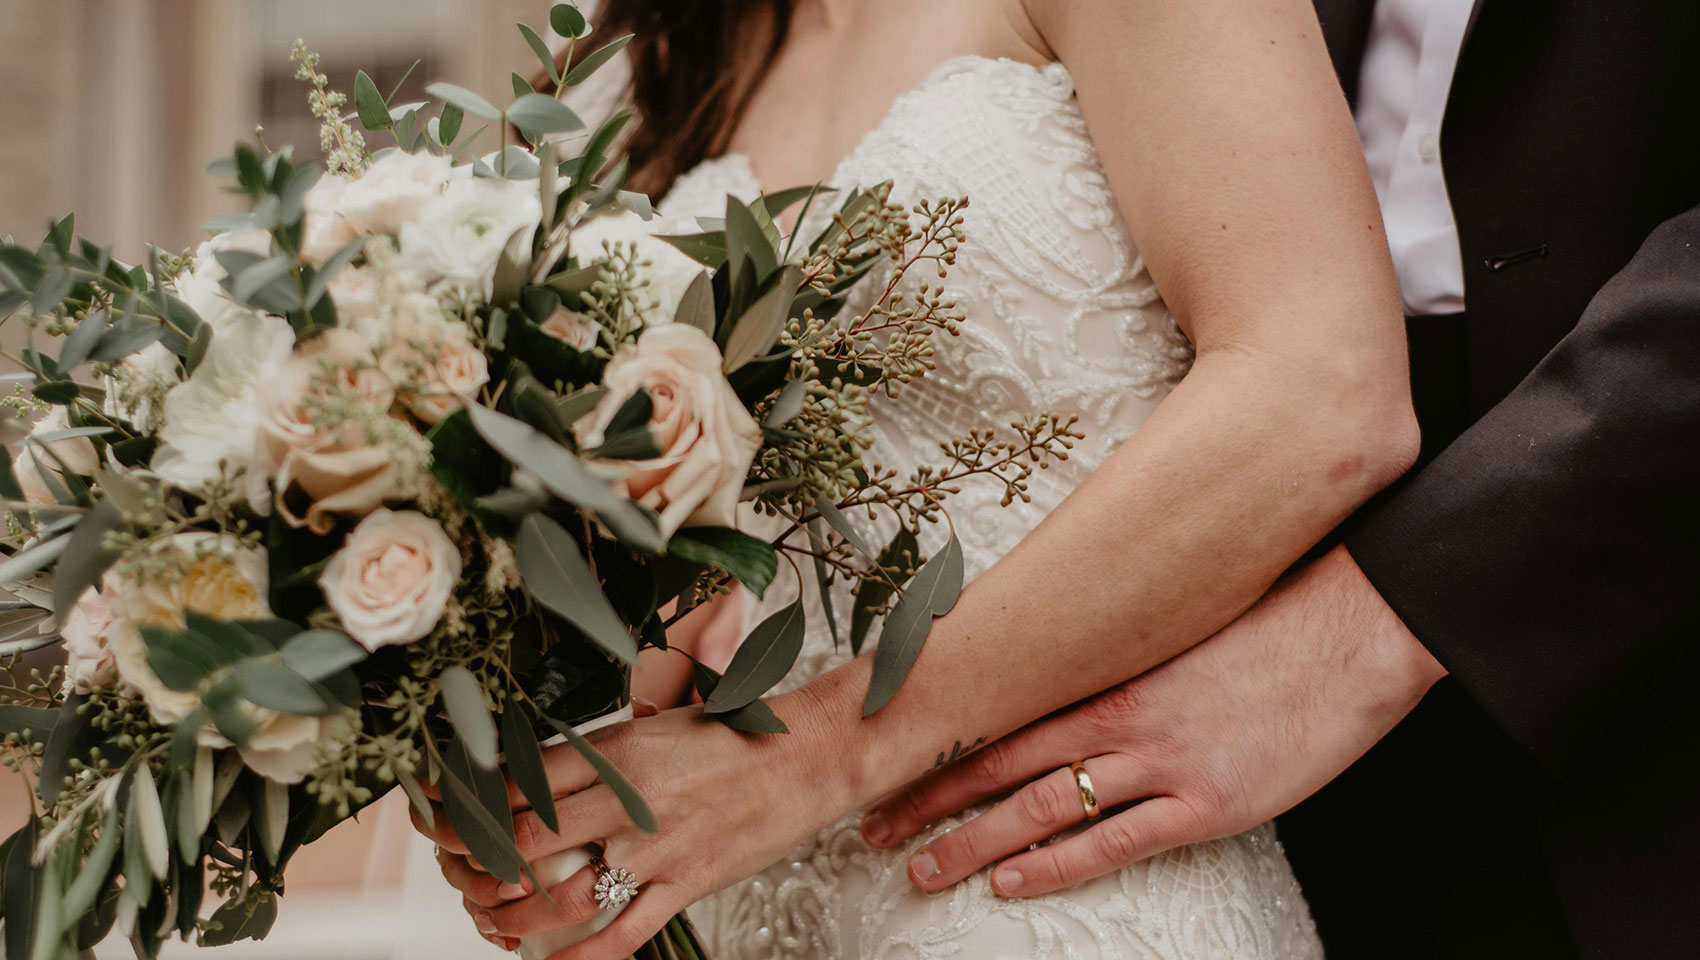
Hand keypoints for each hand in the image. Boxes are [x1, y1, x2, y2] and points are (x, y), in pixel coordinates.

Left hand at [413, 698, 841, 959]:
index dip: (471, 804)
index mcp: (617, 748)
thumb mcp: (657, 722)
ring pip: (562, 897)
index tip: (444, 816)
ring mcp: (657, 848)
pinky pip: (621, 935)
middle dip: (477, 865)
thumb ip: (601, 751)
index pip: (520, 781)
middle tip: (457, 873)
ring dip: (513, 917)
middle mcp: (629, 798)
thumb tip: (541, 773)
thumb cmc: (736, 735)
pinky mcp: (687, 884)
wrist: (809, 754)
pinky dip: (578, 958)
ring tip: (490, 920)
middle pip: (526, 841)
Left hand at [860, 545, 1445, 897]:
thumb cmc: (1268, 623)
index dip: (940, 742)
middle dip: (931, 798)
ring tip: (920, 866)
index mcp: (1108, 669)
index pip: (1001, 713)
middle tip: (873, 825)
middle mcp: (1118, 716)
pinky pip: (1112, 843)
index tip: (890, 759)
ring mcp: (1159, 762)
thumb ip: (1121, 656)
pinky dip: (1053, 867)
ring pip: (1040, 808)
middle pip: (1000, 763)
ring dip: (972, 841)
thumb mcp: (1179, 628)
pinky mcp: (1204, 803)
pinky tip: (1009, 883)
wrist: (1350, 632)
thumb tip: (1069, 666)